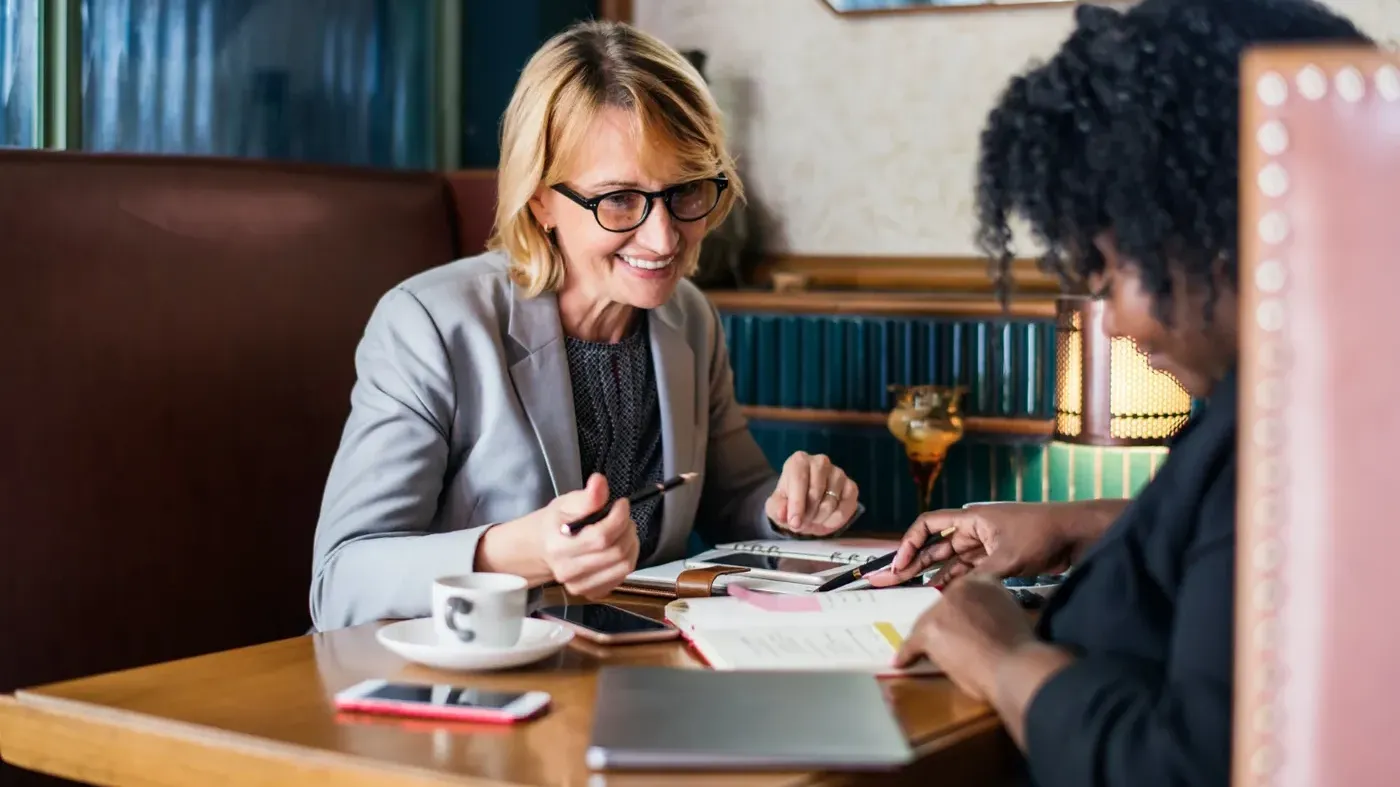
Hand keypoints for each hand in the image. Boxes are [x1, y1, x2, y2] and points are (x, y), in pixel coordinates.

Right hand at [531, 474, 640, 598]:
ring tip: (623, 531)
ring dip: (631, 545)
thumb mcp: (565, 504)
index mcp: (559, 548)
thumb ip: (586, 496)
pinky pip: (622, 577)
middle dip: (627, 529)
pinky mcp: (591, 594)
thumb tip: (600, 481)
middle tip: (624, 517)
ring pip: (624, 566)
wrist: (541, 550)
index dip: (619, 517)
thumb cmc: (554, 525)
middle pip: (616, 552)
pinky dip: (627, 559)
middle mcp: (569, 572)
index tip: (622, 504)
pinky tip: (618, 548)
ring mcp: (580, 586)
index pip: (601, 536)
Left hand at [764, 451, 858, 535]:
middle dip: (807, 514)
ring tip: (812, 520)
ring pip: (831, 502)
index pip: (799, 480)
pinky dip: (835, 520)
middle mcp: (820, 462)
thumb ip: (778, 509)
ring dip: (820, 518)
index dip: (796, 504)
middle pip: (816, 492)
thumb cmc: (789, 502)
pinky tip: (826, 520)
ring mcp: (838, 473)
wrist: (806, 506)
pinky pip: (846, 508)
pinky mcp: (851, 486)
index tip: (794, 522)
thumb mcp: (777, 506)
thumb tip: (783, 514)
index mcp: (799, 461)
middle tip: (801, 524)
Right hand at [867, 502, 1083, 587]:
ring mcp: (986, 545)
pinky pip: (968, 570)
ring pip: (951, 560)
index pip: (928, 525)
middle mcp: (974, 530)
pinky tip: (942, 593)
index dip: (909, 543)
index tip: (900, 565)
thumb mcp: (1008, 557)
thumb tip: (955, 596)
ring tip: (912, 591)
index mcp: (971, 519)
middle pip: (935, 545)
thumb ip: (979, 576)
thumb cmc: (1042, 534)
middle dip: (913, 562)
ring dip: (933, 574)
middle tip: (892, 580)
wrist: (1076, 534)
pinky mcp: (998, 558)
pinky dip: (955, 580)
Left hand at [893, 573, 1037, 700]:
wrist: (1015, 666)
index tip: (960, 626)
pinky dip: (908, 654)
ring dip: (928, 640)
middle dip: (943, 625)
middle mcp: (960, 588)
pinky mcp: (930, 629)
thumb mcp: (1012, 616)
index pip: (962, 595)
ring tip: (927, 653)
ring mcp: (942, 608)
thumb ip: (994, 611)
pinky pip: (913, 644)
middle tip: (948, 643)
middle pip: (942, 608)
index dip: (960, 614)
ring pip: (927, 624)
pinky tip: (901, 662)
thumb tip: (984, 624)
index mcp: (983, 581)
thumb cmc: (1020, 650)